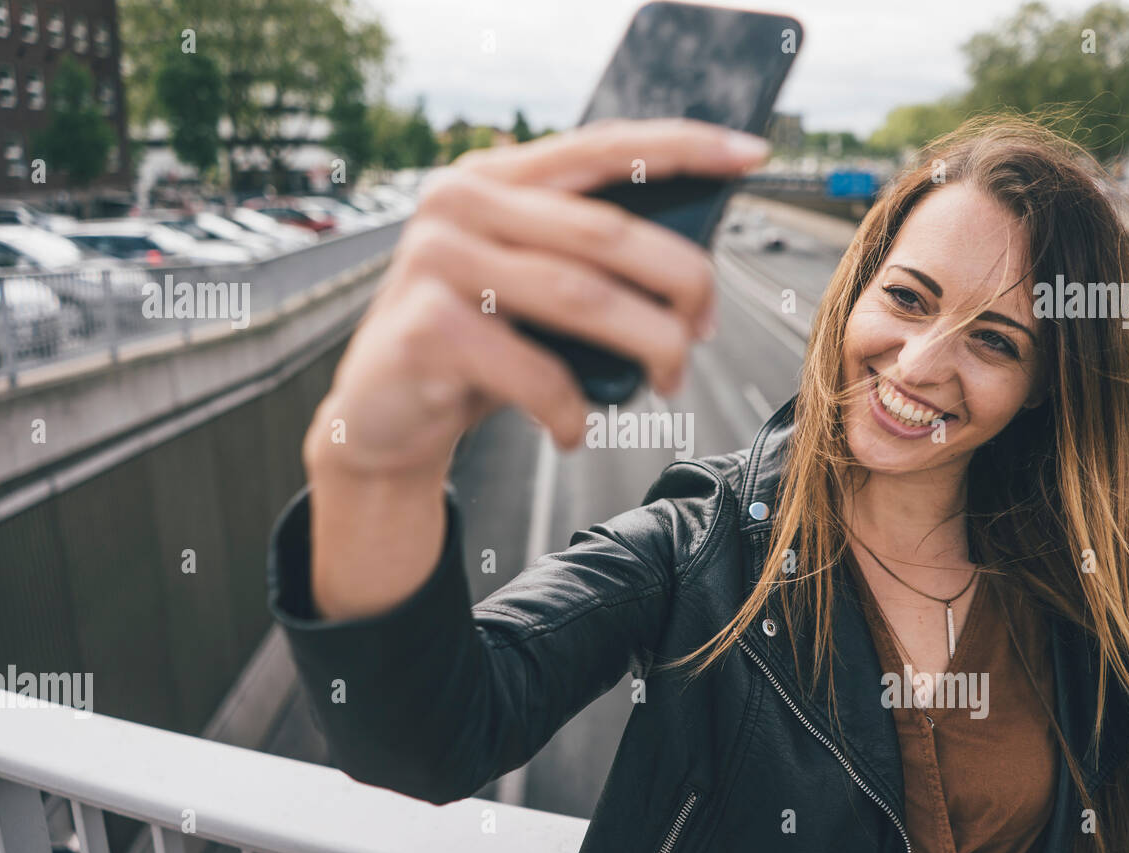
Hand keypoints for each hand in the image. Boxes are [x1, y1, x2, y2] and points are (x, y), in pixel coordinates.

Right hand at [301, 117, 770, 617]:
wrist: (380, 417)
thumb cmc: (473, 346)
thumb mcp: (526, 285)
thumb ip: (581, 257)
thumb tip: (693, 272)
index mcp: (492, 175)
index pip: (600, 147)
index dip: (682, 147)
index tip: (748, 154)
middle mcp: (459, 201)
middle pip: (608, 231)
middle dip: (681, 283)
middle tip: (706, 329)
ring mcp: (436, 259)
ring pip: (584, 297)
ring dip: (649, 344)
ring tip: (669, 379)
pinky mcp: (426, 326)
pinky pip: (536, 371)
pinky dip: (573, 409)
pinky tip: (576, 429)